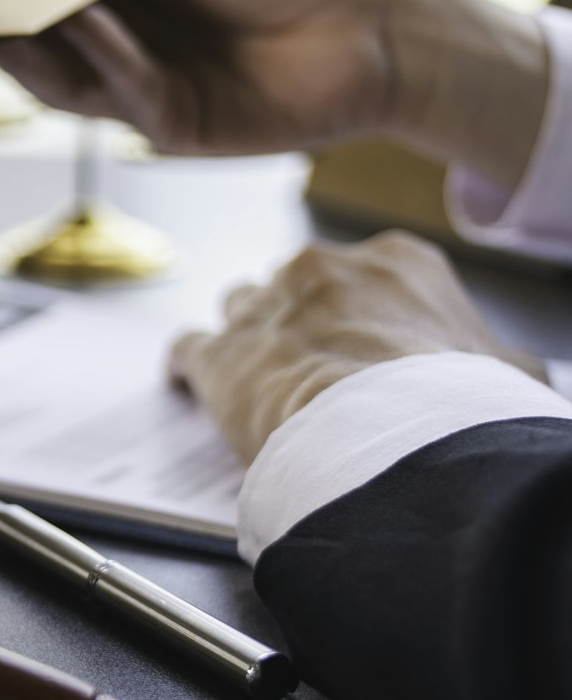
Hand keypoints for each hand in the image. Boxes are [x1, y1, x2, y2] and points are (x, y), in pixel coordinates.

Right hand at [0, 0, 546, 189]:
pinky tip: (92, 21)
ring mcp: (144, 94)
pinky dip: (104, 55)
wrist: (373, 28)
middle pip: (35, 49)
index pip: (38, 1)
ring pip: (62, 82)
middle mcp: (124, 49)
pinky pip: (122, 91)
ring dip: (24, 52)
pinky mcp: (172, 129)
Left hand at [170, 231, 544, 461]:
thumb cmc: (457, 404)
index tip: (365, 344)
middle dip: (300, 320)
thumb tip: (512, 375)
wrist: (394, 436)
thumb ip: (499, 362)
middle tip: (313, 366)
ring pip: (240, 308)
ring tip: (256, 377)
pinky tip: (188, 380)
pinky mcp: (219, 355)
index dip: (363, 312)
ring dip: (247, 338)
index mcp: (396, 263)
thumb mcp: (508, 374)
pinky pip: (189, 348)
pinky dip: (189, 366)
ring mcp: (264, 308)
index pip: (369, 274)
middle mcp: (320, 270)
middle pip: (296, 285)